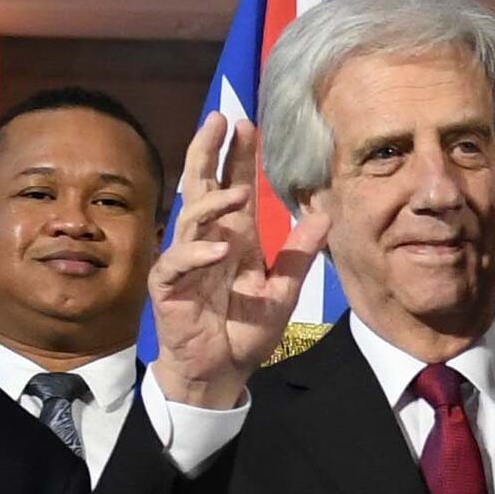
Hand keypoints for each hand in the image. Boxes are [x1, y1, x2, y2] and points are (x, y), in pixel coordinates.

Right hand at [147, 109, 312, 410]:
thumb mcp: (283, 290)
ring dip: (213, 205)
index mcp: (234, 239)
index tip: (245, 124)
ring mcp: (185, 263)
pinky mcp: (170, 288)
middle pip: (202, 187)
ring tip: (237, 192)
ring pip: (191, 220)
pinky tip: (219, 250)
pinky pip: (178, 264)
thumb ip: (299, 254)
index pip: (233, 187)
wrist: (220, 372)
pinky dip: (197, 255)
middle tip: (219, 121)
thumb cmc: (244, 330)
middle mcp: (207, 243)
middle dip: (208, 153)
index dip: (237, 156)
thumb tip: (324, 215)